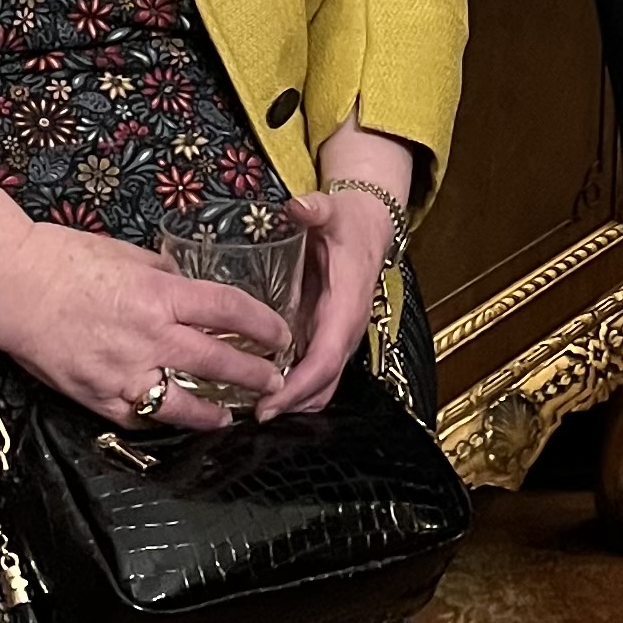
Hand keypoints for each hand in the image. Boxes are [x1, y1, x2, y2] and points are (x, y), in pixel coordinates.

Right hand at [0, 225, 289, 435]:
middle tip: (276, 382)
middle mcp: (149, 337)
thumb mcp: (126, 253)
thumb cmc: (62, 258)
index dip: (263, 325)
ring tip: (233, 416)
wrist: (8, 284)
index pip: (229, 310)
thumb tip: (185, 282)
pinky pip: (140, 418)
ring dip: (215, 413)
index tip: (281, 334)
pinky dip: (162, 420)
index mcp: (160, 294)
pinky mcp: (96, 397)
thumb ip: (162, 274)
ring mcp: (123, 372)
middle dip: (255, 375)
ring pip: (183, 404)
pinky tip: (177, 420)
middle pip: (219, 361)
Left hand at [269, 183, 397, 416]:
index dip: (298, 386)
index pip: (324, 360)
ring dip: (294, 403)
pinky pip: (316, 374)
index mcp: (346, 307)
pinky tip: (266, 391)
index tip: (269, 402)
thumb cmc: (348, 222)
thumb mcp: (331, 210)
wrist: (370, 226)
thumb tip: (298, 206)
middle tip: (252, 416)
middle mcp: (346, 331)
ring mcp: (339, 337)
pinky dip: (296, 390)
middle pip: (323, 385)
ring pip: (322, 385)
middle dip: (291, 405)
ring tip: (254, 410)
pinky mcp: (330, 338)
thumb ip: (315, 209)